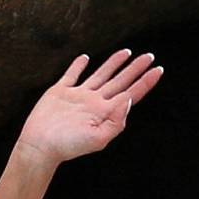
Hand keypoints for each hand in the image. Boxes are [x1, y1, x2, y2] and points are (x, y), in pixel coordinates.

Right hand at [16, 48, 160, 167]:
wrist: (40, 146)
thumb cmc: (68, 146)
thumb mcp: (98, 139)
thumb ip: (116, 121)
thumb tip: (128, 100)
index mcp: (105, 112)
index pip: (130, 93)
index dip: (145, 82)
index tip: (158, 69)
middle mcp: (94, 102)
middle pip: (120, 81)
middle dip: (135, 69)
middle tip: (149, 56)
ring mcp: (78, 96)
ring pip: (100, 74)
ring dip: (113, 63)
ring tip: (126, 52)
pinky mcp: (60, 92)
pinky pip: (72, 75)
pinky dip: (78, 65)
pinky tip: (85, 58)